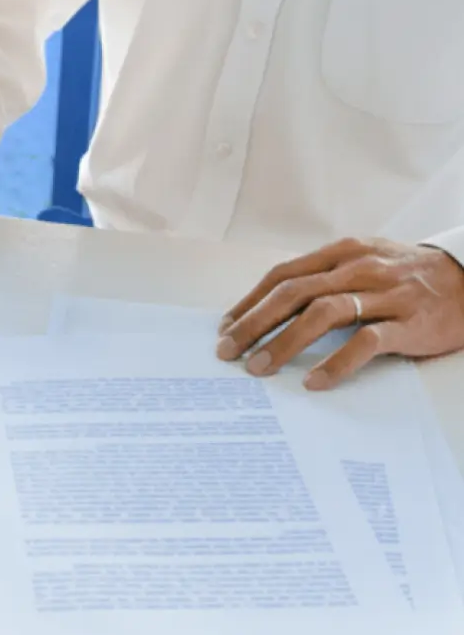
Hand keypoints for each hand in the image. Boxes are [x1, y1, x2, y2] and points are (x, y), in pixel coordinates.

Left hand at [216, 237, 463, 389]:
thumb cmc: (408, 276)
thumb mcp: (364, 264)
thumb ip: (323, 280)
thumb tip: (269, 310)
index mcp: (343, 253)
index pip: (283, 275)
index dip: (250, 302)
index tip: (225, 328)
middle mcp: (360, 268)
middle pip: (293, 293)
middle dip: (254, 323)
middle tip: (227, 352)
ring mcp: (386, 294)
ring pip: (323, 314)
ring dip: (284, 343)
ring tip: (259, 368)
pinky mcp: (410, 322)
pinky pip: (366, 342)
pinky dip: (336, 363)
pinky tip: (313, 382)